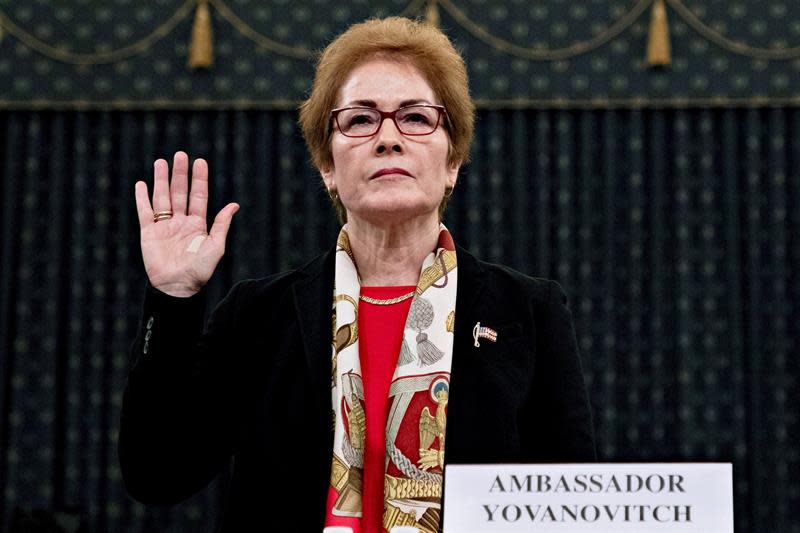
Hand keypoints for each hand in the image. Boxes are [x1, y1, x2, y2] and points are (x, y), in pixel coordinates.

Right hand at [134, 152, 238, 296]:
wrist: (177, 287)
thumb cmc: (199, 270)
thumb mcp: (216, 246)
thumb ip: (221, 224)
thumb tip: (234, 205)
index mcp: (198, 224)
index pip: (198, 196)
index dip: (199, 179)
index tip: (199, 161)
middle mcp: (181, 222)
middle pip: (180, 192)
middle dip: (180, 174)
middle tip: (180, 155)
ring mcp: (164, 226)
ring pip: (162, 197)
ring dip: (161, 180)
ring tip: (161, 162)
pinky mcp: (149, 233)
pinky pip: (145, 212)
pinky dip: (142, 198)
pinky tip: (142, 184)